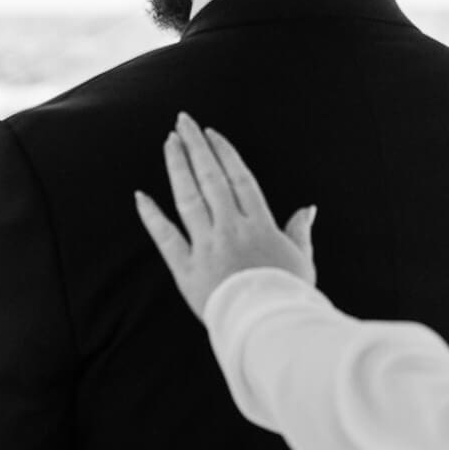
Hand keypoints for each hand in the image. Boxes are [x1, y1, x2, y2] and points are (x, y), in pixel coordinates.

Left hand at [135, 113, 316, 317]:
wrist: (268, 328)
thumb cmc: (289, 297)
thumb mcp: (303, 261)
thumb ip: (300, 233)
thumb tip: (308, 209)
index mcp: (261, 224)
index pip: (239, 178)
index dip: (224, 152)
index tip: (210, 133)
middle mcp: (232, 228)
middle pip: (211, 178)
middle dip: (196, 146)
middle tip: (183, 121)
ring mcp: (208, 246)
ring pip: (188, 197)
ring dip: (177, 167)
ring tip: (168, 142)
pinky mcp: (187, 269)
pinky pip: (165, 238)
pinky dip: (152, 216)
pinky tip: (141, 196)